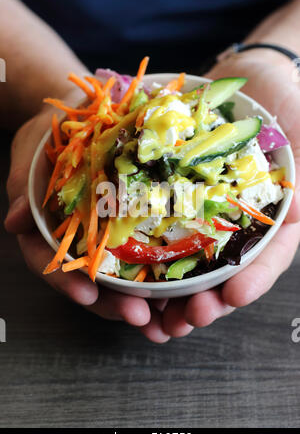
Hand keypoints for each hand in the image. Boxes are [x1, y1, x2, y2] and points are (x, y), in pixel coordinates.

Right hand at [4, 98, 171, 343]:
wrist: (78, 116)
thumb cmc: (49, 138)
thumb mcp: (30, 155)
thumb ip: (23, 188)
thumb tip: (13, 221)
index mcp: (46, 227)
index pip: (49, 261)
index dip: (66, 281)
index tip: (88, 295)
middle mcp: (75, 238)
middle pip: (89, 278)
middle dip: (112, 302)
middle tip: (139, 317)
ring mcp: (102, 234)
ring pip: (118, 274)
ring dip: (140, 297)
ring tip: (165, 315)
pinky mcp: (129, 224)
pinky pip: (143, 252)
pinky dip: (159, 271)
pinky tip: (180, 285)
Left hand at [158, 53, 299, 337]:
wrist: (250, 77)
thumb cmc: (290, 102)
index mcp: (274, 218)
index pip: (269, 257)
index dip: (253, 280)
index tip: (232, 297)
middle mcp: (239, 223)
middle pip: (225, 273)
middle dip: (206, 301)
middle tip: (184, 321)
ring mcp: (205, 214)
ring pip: (190, 265)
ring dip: (171, 296)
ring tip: (153, 318)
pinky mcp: (174, 200)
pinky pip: (157, 232)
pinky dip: (145, 259)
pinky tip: (130, 280)